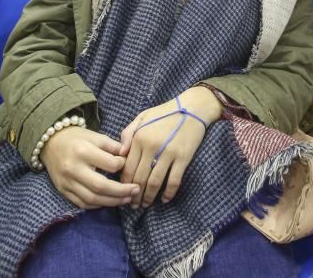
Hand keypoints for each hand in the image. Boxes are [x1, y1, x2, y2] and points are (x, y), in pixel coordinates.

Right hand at [40, 126, 140, 208]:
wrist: (51, 143)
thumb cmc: (77, 138)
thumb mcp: (96, 136)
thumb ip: (113, 146)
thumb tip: (129, 156)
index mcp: (83, 151)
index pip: (110, 164)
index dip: (123, 166)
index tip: (129, 164)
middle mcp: (73, 169)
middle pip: (101, 186)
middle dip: (121, 191)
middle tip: (136, 190)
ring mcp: (66, 182)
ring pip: (92, 199)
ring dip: (112, 201)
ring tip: (126, 198)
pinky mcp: (63, 190)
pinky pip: (82, 203)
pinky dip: (97, 205)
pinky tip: (109, 201)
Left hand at [119, 87, 222, 207]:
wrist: (193, 107)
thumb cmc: (165, 112)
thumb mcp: (142, 117)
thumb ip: (128, 133)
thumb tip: (120, 154)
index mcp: (139, 138)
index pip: (128, 167)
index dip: (124, 183)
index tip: (123, 192)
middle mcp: (151, 147)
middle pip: (139, 178)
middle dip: (134, 194)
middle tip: (133, 205)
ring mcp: (168, 153)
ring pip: (154, 182)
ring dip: (148, 197)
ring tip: (145, 205)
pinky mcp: (183, 157)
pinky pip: (174, 180)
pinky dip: (168, 193)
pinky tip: (165, 199)